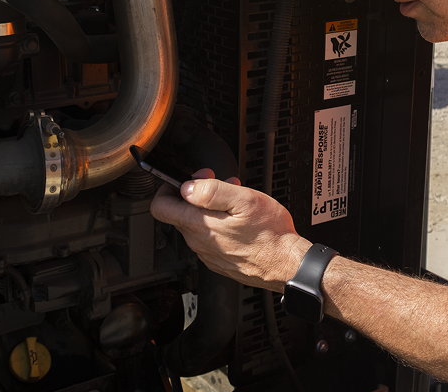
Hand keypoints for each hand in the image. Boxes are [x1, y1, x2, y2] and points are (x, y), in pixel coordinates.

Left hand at [150, 169, 311, 290]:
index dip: (170, 188)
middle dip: (198, 195)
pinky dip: (219, 226)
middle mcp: (199, 242)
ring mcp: (208, 254)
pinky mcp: (219, 261)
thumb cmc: (271, 235)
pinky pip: (210, 239)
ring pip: (197, 225)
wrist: (287, 265)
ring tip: (236, 203)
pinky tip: (239, 221)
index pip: (161, 207)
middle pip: (181, 213)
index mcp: (199, 225)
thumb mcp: (244, 200)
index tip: (188, 181)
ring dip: (211, 210)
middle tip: (222, 186)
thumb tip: (188, 187)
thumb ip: (211, 191)